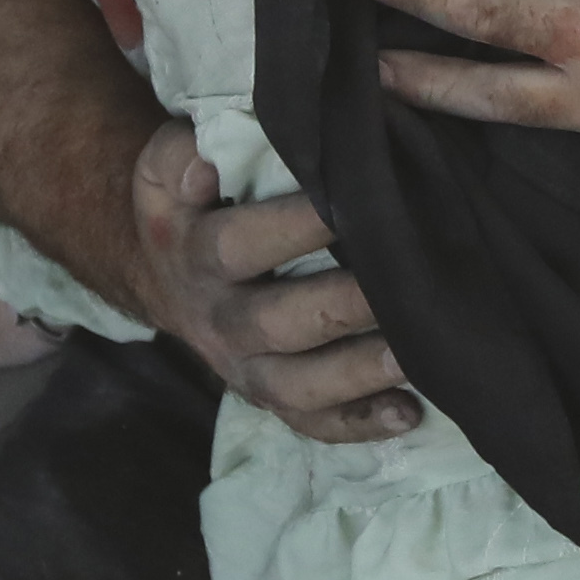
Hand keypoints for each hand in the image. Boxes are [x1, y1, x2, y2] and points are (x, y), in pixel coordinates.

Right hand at [127, 132, 414, 444]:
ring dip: (357, 374)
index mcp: (194, 256)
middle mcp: (219, 319)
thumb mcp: (166, 173)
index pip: (240, 244)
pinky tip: (408, 414)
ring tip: (413, 357)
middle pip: (278, 322)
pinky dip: (360, 423)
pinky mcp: (272, 398)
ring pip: (298, 385)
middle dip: (341, 306)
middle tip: (406, 283)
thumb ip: (180, 156)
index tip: (349, 203)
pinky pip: (311, 422)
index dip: (294, 227)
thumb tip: (204, 164)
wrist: (166, 280)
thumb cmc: (193, 209)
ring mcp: (245, 367)